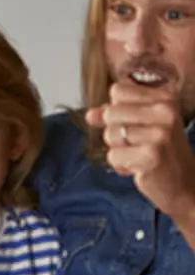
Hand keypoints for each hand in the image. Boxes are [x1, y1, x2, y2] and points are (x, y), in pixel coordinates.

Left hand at [86, 81, 194, 223]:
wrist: (184, 183)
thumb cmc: (160, 151)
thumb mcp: (142, 125)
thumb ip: (114, 115)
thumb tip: (90, 115)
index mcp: (164, 98)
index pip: (118, 90)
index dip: (116, 109)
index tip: (133, 123)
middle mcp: (165, 112)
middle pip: (110, 112)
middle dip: (115, 132)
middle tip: (138, 143)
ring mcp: (160, 134)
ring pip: (109, 134)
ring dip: (119, 149)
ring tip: (139, 154)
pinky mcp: (151, 156)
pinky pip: (113, 155)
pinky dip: (120, 165)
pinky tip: (139, 167)